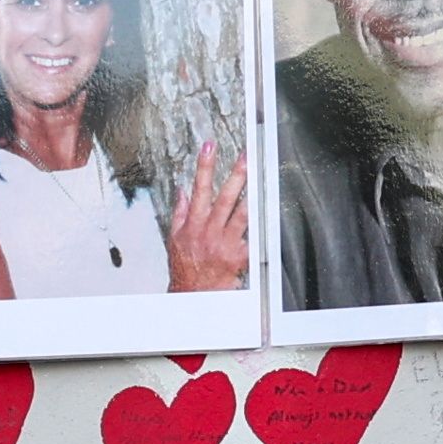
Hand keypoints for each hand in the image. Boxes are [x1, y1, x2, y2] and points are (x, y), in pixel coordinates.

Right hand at [160, 141, 249, 293]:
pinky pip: (253, 239)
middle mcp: (209, 231)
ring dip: (251, 196)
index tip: (209, 147)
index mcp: (193, 224)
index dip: (204, 166)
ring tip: (261, 179)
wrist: (192, 296)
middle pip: (225, 198)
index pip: (198, 189)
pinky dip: (260, 228)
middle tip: (246, 158)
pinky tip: (268, 214)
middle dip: (236, 175)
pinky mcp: (238, 257)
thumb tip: (182, 191)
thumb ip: (179, 212)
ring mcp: (225, 243)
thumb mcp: (174, 238)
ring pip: (242, 215)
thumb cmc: (184, 268)